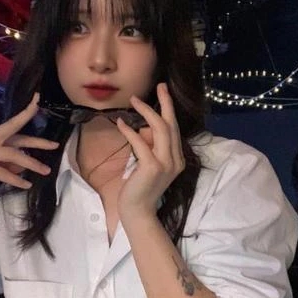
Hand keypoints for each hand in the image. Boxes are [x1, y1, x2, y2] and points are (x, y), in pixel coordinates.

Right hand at [0, 93, 57, 198]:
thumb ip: (4, 163)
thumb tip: (23, 167)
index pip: (12, 124)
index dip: (26, 114)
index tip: (38, 102)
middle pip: (15, 134)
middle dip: (37, 139)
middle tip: (55, 144)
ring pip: (11, 154)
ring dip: (30, 163)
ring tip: (45, 171)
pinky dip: (14, 179)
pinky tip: (25, 185)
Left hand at [116, 83, 184, 219]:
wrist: (138, 212)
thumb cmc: (139, 188)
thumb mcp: (148, 164)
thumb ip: (150, 148)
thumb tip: (143, 129)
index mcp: (177, 159)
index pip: (174, 130)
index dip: (168, 110)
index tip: (164, 93)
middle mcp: (176, 160)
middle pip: (171, 125)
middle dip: (165, 103)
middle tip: (160, 86)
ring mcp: (166, 164)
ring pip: (160, 130)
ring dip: (146, 112)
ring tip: (134, 100)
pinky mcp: (152, 167)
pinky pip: (141, 143)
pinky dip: (129, 131)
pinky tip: (120, 123)